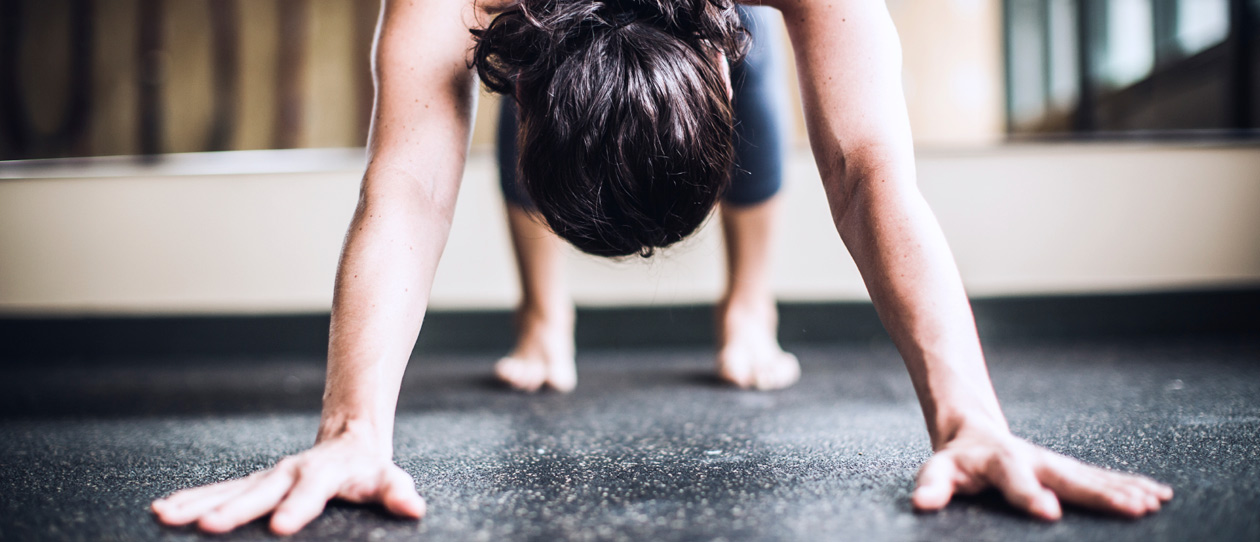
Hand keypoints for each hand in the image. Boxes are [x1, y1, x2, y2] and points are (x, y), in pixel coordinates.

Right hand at [150, 433, 425, 534]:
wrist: (347, 438)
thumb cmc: (368, 469)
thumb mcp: (387, 480)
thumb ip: (397, 493)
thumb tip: (414, 506)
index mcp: (324, 473)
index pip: (311, 492)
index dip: (298, 508)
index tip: (281, 527)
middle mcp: (289, 472)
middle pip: (259, 492)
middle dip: (233, 510)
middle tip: (207, 527)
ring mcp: (267, 477)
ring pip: (228, 490)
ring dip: (196, 503)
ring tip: (165, 515)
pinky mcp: (252, 483)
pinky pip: (217, 492)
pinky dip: (190, 500)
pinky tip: (162, 510)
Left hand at [912, 423, 1172, 519]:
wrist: (974, 432)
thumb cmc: (955, 461)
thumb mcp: (938, 471)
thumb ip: (932, 487)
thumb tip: (921, 504)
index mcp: (1000, 462)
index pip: (1015, 481)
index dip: (1030, 495)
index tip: (1048, 512)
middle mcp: (1034, 460)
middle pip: (1068, 477)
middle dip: (1099, 493)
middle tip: (1131, 508)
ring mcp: (1054, 463)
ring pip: (1092, 477)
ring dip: (1123, 490)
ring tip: (1152, 504)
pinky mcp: (1069, 469)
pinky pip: (1103, 477)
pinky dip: (1131, 485)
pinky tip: (1159, 495)